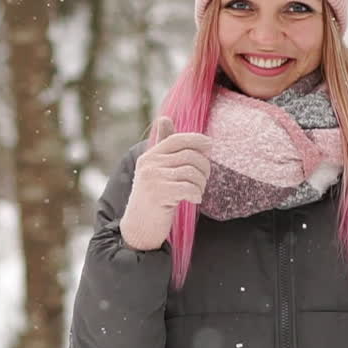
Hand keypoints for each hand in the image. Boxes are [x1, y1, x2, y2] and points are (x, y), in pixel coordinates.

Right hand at [119, 117, 211, 250]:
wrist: (138, 229)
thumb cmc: (152, 200)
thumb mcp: (154, 171)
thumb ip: (162, 147)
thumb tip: (164, 118)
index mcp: (149, 156)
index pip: (177, 139)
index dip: (197, 139)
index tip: (209, 145)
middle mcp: (149, 164)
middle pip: (189, 155)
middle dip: (204, 167)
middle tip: (204, 179)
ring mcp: (153, 178)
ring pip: (192, 172)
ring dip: (201, 183)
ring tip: (197, 191)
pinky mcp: (159, 194)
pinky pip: (189, 188)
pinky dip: (196, 194)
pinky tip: (194, 199)